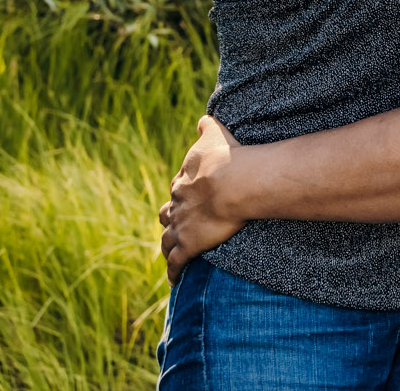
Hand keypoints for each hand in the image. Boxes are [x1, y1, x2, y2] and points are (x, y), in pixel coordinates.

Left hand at [160, 115, 246, 280]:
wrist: (232, 182)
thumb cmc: (227, 157)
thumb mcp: (215, 135)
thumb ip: (207, 128)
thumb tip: (202, 120)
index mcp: (183, 180)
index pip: (177, 187)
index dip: (183, 192)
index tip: (190, 195)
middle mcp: (177, 203)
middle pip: (167, 214)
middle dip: (172, 218)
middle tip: (179, 223)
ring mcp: (181, 226)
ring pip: (167, 240)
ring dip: (168, 246)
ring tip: (171, 253)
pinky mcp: (189, 245)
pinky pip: (176, 263)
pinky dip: (173, 272)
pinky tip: (174, 279)